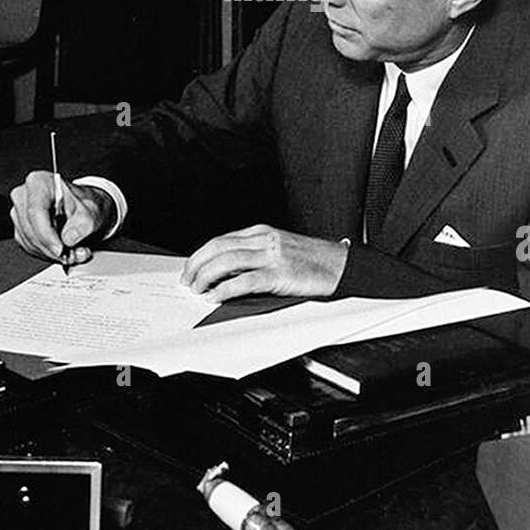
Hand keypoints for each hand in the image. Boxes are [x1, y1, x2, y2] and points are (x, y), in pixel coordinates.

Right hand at [9, 170, 116, 264]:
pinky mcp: (21, 229)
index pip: (36, 212)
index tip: (61, 249)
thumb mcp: (91, 211)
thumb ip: (83, 225)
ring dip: (52, 253)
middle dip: (53, 248)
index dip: (47, 234)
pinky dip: (48, 254)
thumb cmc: (84, 204)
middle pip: (31, 230)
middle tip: (73, 255)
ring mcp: (20, 214)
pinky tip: (63, 251)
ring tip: (73, 253)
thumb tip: (69, 239)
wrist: (84, 209)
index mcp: (39, 182)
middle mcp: (24, 196)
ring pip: (30, 242)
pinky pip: (30, 247)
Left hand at [182, 224, 348, 302]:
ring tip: (198, 290)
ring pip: (227, 261)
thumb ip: (255, 255)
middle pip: (218, 247)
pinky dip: (225, 289)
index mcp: (262, 232)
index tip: (191, 268)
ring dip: (206, 277)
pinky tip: (218, 297)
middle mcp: (265, 240)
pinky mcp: (280, 274)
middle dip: (197, 264)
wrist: (341, 265)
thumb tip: (225, 273)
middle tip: (188, 280)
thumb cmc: (312, 261)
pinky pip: (245, 281)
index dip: (201, 255)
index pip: (221, 240)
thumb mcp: (280, 249)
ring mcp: (273, 256)